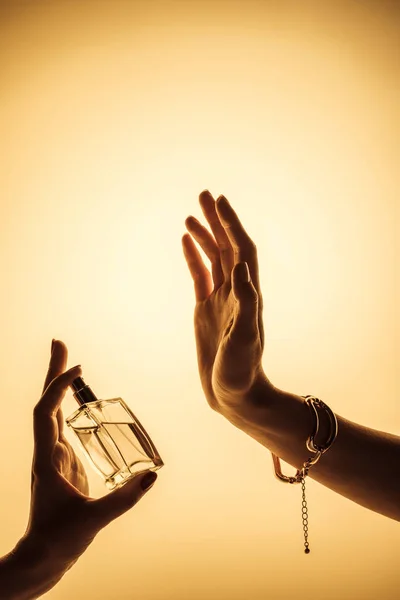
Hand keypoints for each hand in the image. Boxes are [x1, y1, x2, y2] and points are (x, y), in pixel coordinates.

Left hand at [14, 340, 157, 596]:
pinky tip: (76, 396)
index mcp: (47, 460)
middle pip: (46, 403)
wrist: (43, 555)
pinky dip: (67, 402)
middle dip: (54, 372)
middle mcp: (47, 451)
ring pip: (52, 410)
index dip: (58, 388)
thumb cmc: (60, 539)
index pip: (46, 413)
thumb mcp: (94, 520)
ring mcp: (53, 454)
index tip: (79, 370)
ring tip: (71, 360)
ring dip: (60, 383)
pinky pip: (61, 422)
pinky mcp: (62, 460)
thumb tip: (153, 475)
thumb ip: (125, 499)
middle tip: (60, 342)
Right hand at [182, 190, 275, 427]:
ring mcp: (220, 300)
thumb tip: (242, 268)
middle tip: (205, 195)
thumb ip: (246, 304)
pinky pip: (200, 276)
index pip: (241, 250)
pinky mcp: (206, 310)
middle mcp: (236, 292)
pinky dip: (194, 257)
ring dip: (205, 235)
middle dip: (217, 221)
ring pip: (213, 259)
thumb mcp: (245, 339)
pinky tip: (186, 242)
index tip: (219, 202)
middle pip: (227, 247)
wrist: (233, 394)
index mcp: (248, 295)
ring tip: (192, 214)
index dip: (232, 225)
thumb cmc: (241, 372)